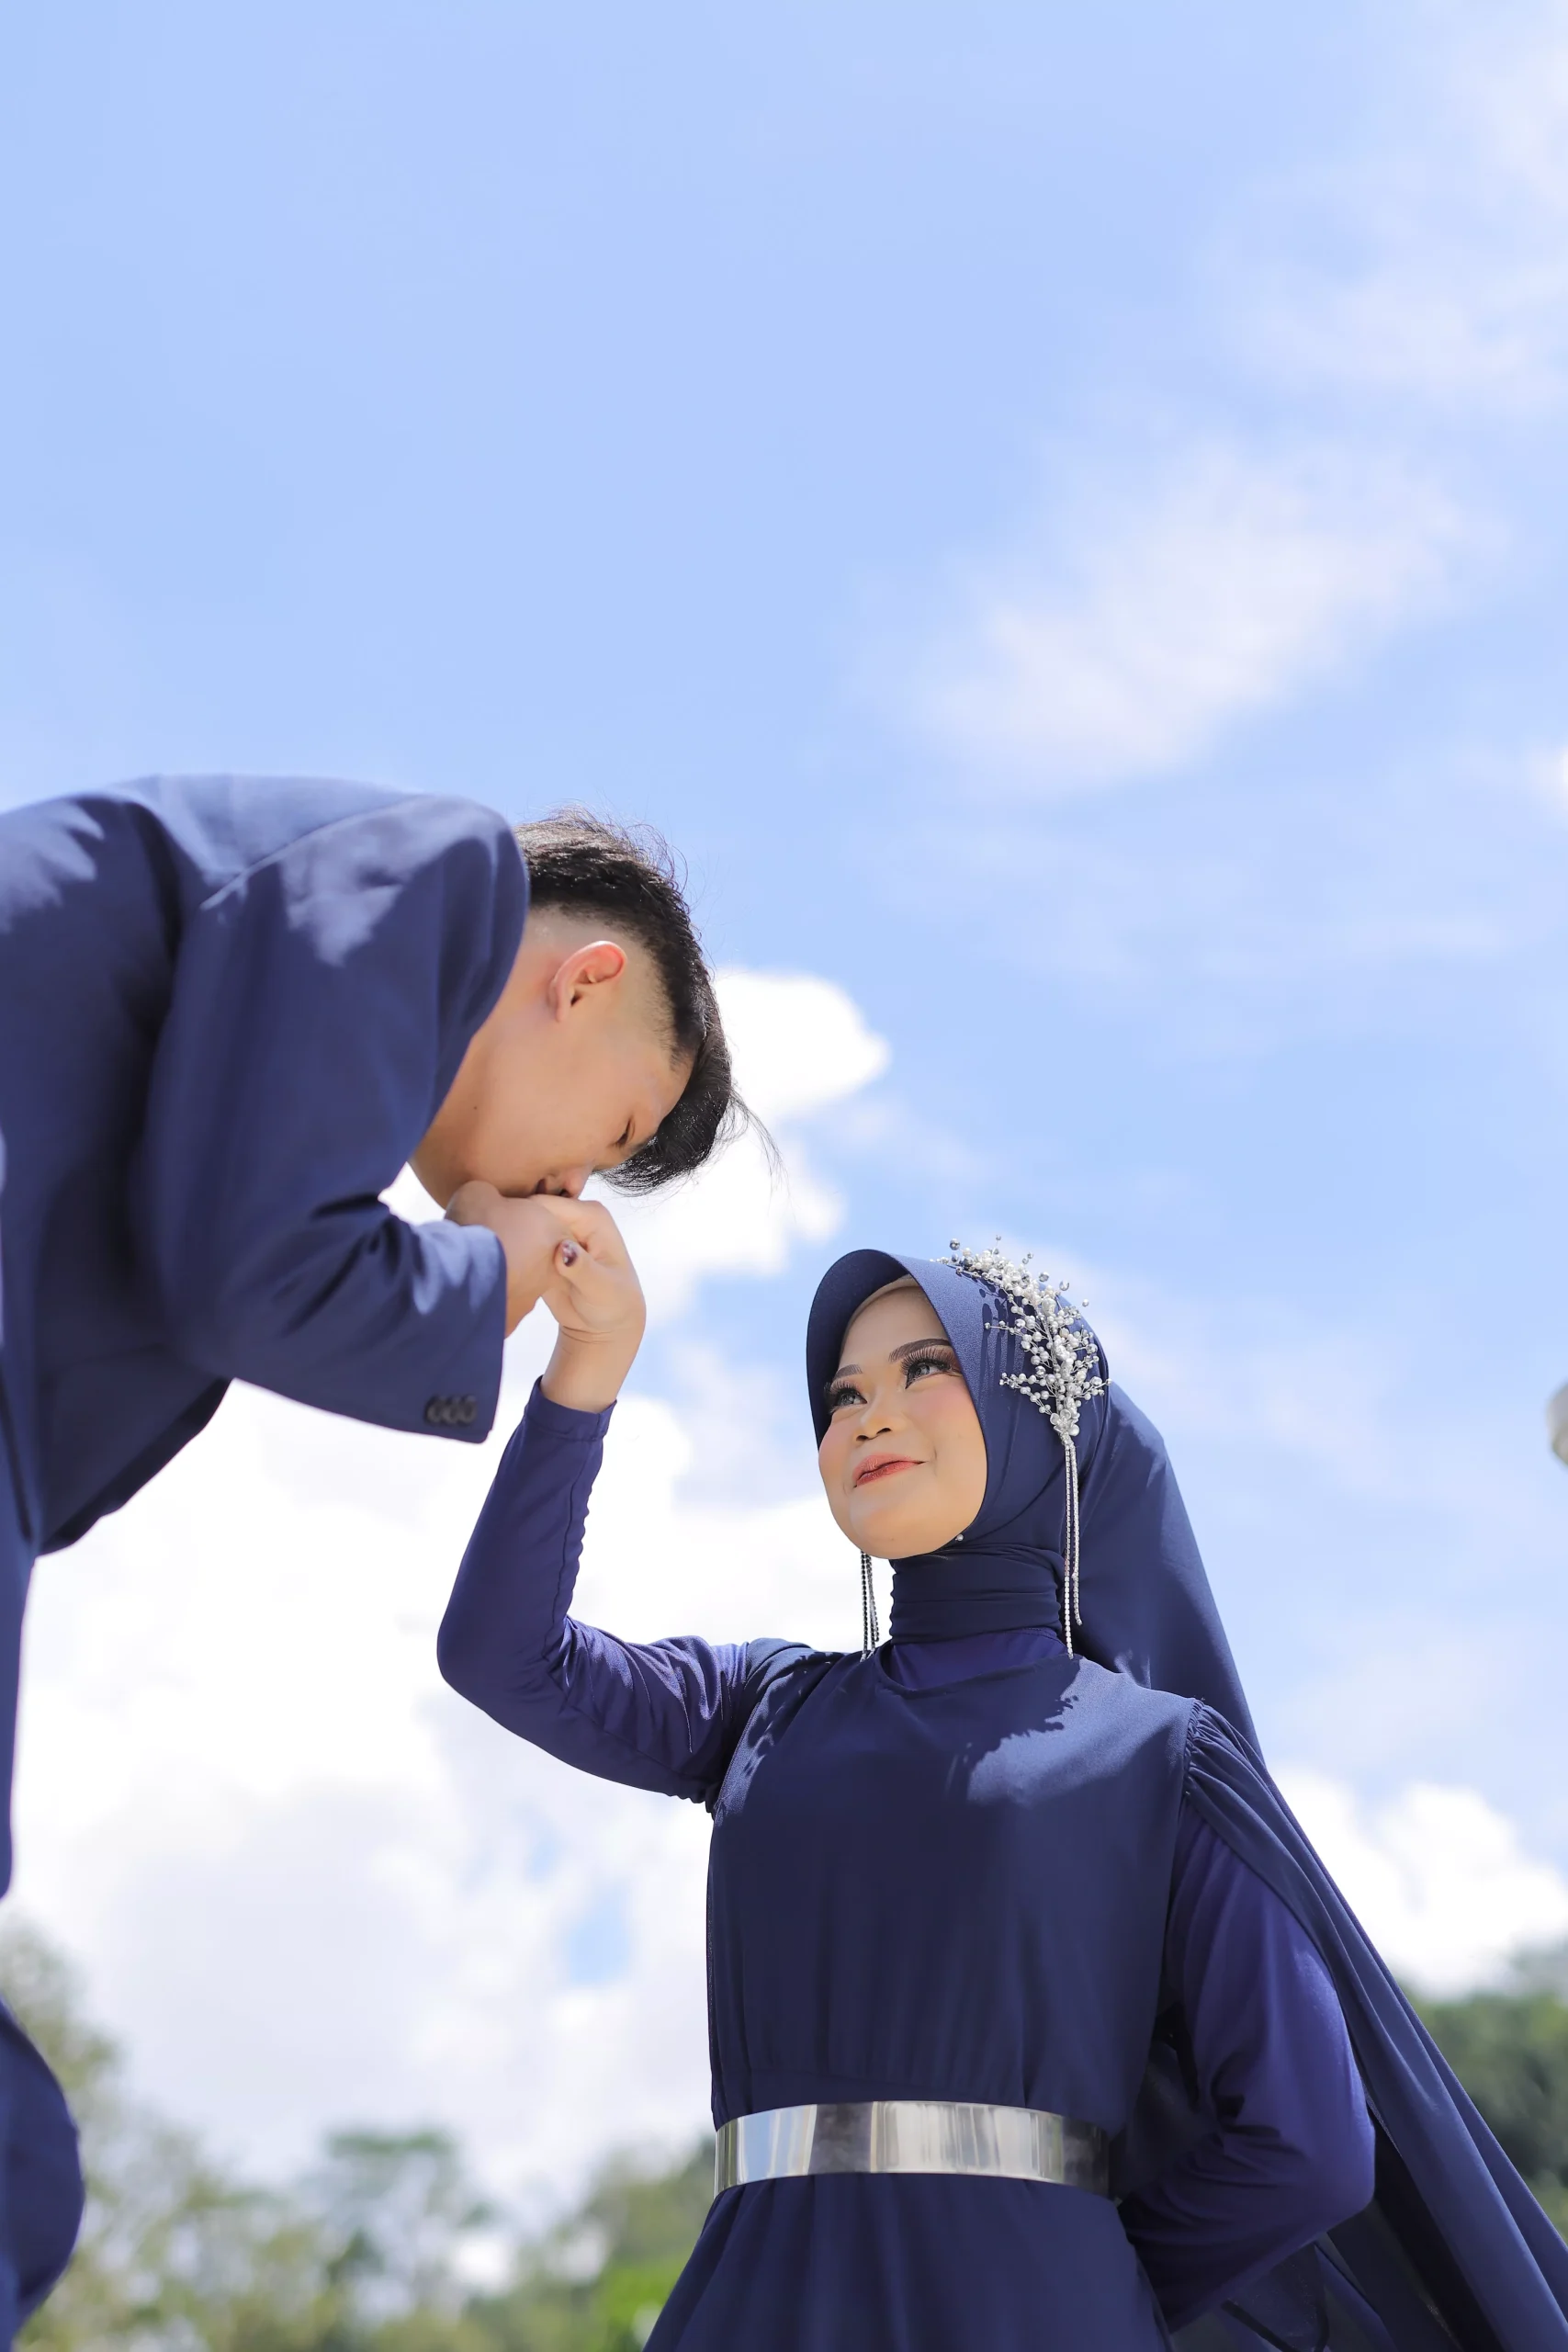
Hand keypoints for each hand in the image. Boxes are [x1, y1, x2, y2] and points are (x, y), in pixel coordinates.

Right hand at [444, 1184, 644, 1409]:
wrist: (603, 1323)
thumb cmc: (611, 1304)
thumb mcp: (601, 1289)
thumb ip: (582, 1269)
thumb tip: (562, 1251)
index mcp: (591, 1215)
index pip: (546, 1204)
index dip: (521, 1215)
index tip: (495, 1233)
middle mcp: (573, 1216)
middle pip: (529, 1208)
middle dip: (509, 1221)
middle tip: (481, 1244)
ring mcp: (557, 1229)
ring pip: (520, 1222)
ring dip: (504, 1234)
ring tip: (481, 1251)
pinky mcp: (543, 1245)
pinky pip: (518, 1238)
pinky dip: (505, 1246)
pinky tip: (489, 1259)